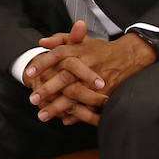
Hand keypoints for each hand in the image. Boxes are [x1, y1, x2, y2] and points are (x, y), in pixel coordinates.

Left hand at [28, 30, 156, 124]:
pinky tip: (64, 120)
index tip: (29, 74)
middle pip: (64, 77)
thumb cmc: (100, 49)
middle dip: (47, 89)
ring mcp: (96, 79)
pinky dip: (77, 114)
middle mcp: (86, 64)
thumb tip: (41, 42)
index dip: (42, 63)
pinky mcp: (106, 92)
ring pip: (74, 95)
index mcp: (79, 50)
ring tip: (43, 115)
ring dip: (58, 106)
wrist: (129, 56)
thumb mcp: (81, 40)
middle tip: (32, 99)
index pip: (57, 55)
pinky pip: (88, 105)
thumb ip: (60, 39)